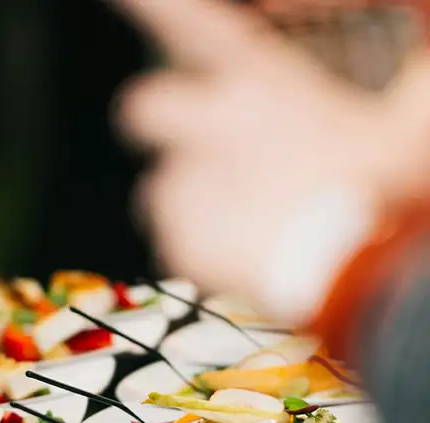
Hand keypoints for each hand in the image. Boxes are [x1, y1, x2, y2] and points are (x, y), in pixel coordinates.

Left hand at [114, 0, 429, 325]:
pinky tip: (240, 254)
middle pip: (141, 107)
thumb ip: (404, 95)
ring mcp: (184, 186)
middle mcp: (208, 128)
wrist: (345, 276)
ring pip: (163, 184)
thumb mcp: (406, 129)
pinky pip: (172, 239)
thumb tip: (421, 78)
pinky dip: (196, 246)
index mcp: (260, 88)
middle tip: (200, 146)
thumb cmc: (376, 197)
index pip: (194, 27)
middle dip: (158, 120)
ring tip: (245, 220)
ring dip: (192, 197)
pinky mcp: (174, 240)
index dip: (156, 8)